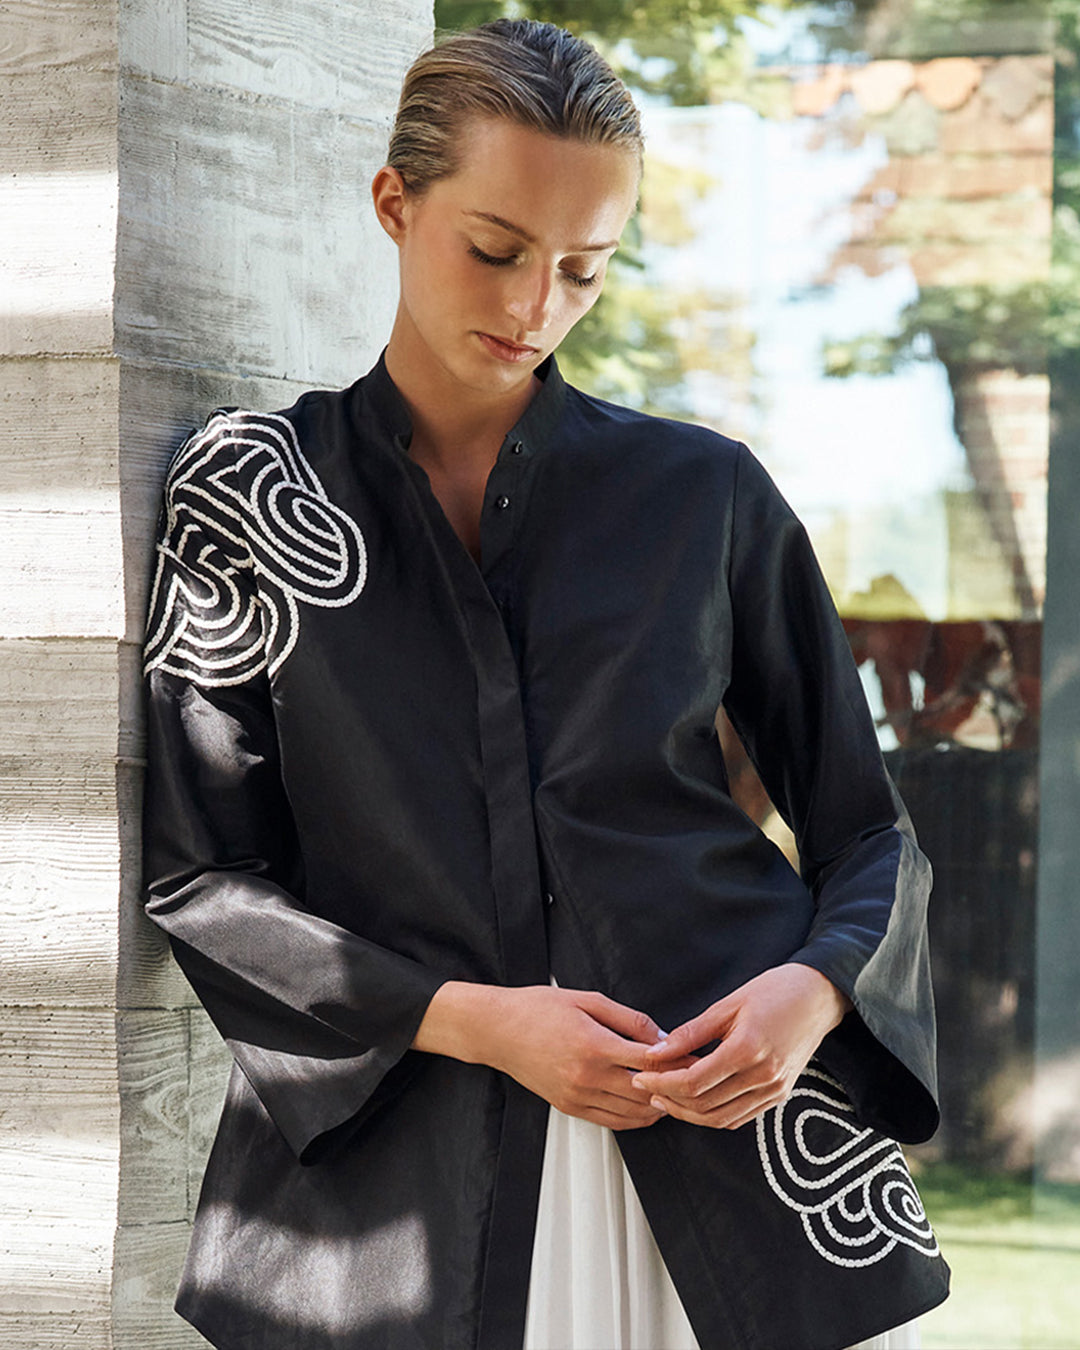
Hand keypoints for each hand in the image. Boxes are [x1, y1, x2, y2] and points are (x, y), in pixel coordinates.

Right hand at [414, 981, 685, 1129]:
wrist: (497, 1030)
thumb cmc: (538, 1008)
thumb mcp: (587, 1000)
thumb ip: (628, 1019)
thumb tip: (661, 1037)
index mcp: (594, 1045)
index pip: (649, 1060)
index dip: (677, 1059)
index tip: (694, 1055)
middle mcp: (587, 1077)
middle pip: (646, 1092)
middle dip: (674, 1086)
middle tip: (692, 1077)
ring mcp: (577, 1096)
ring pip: (632, 1114)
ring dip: (657, 1107)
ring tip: (674, 1093)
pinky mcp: (569, 1107)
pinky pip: (611, 1122)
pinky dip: (634, 1118)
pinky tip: (645, 1105)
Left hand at [630, 963, 851, 1130]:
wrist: (818, 996)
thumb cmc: (773, 991)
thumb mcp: (728, 1004)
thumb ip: (691, 1032)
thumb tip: (656, 1052)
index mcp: (748, 1049)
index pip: (694, 1081)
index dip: (662, 1082)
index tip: (641, 1076)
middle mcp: (763, 1076)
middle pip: (705, 1105)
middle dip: (670, 1100)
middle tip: (646, 1088)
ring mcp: (774, 1089)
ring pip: (721, 1118)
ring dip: (689, 1114)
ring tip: (665, 1097)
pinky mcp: (780, 1094)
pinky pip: (740, 1117)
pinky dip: (714, 1115)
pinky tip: (695, 1102)